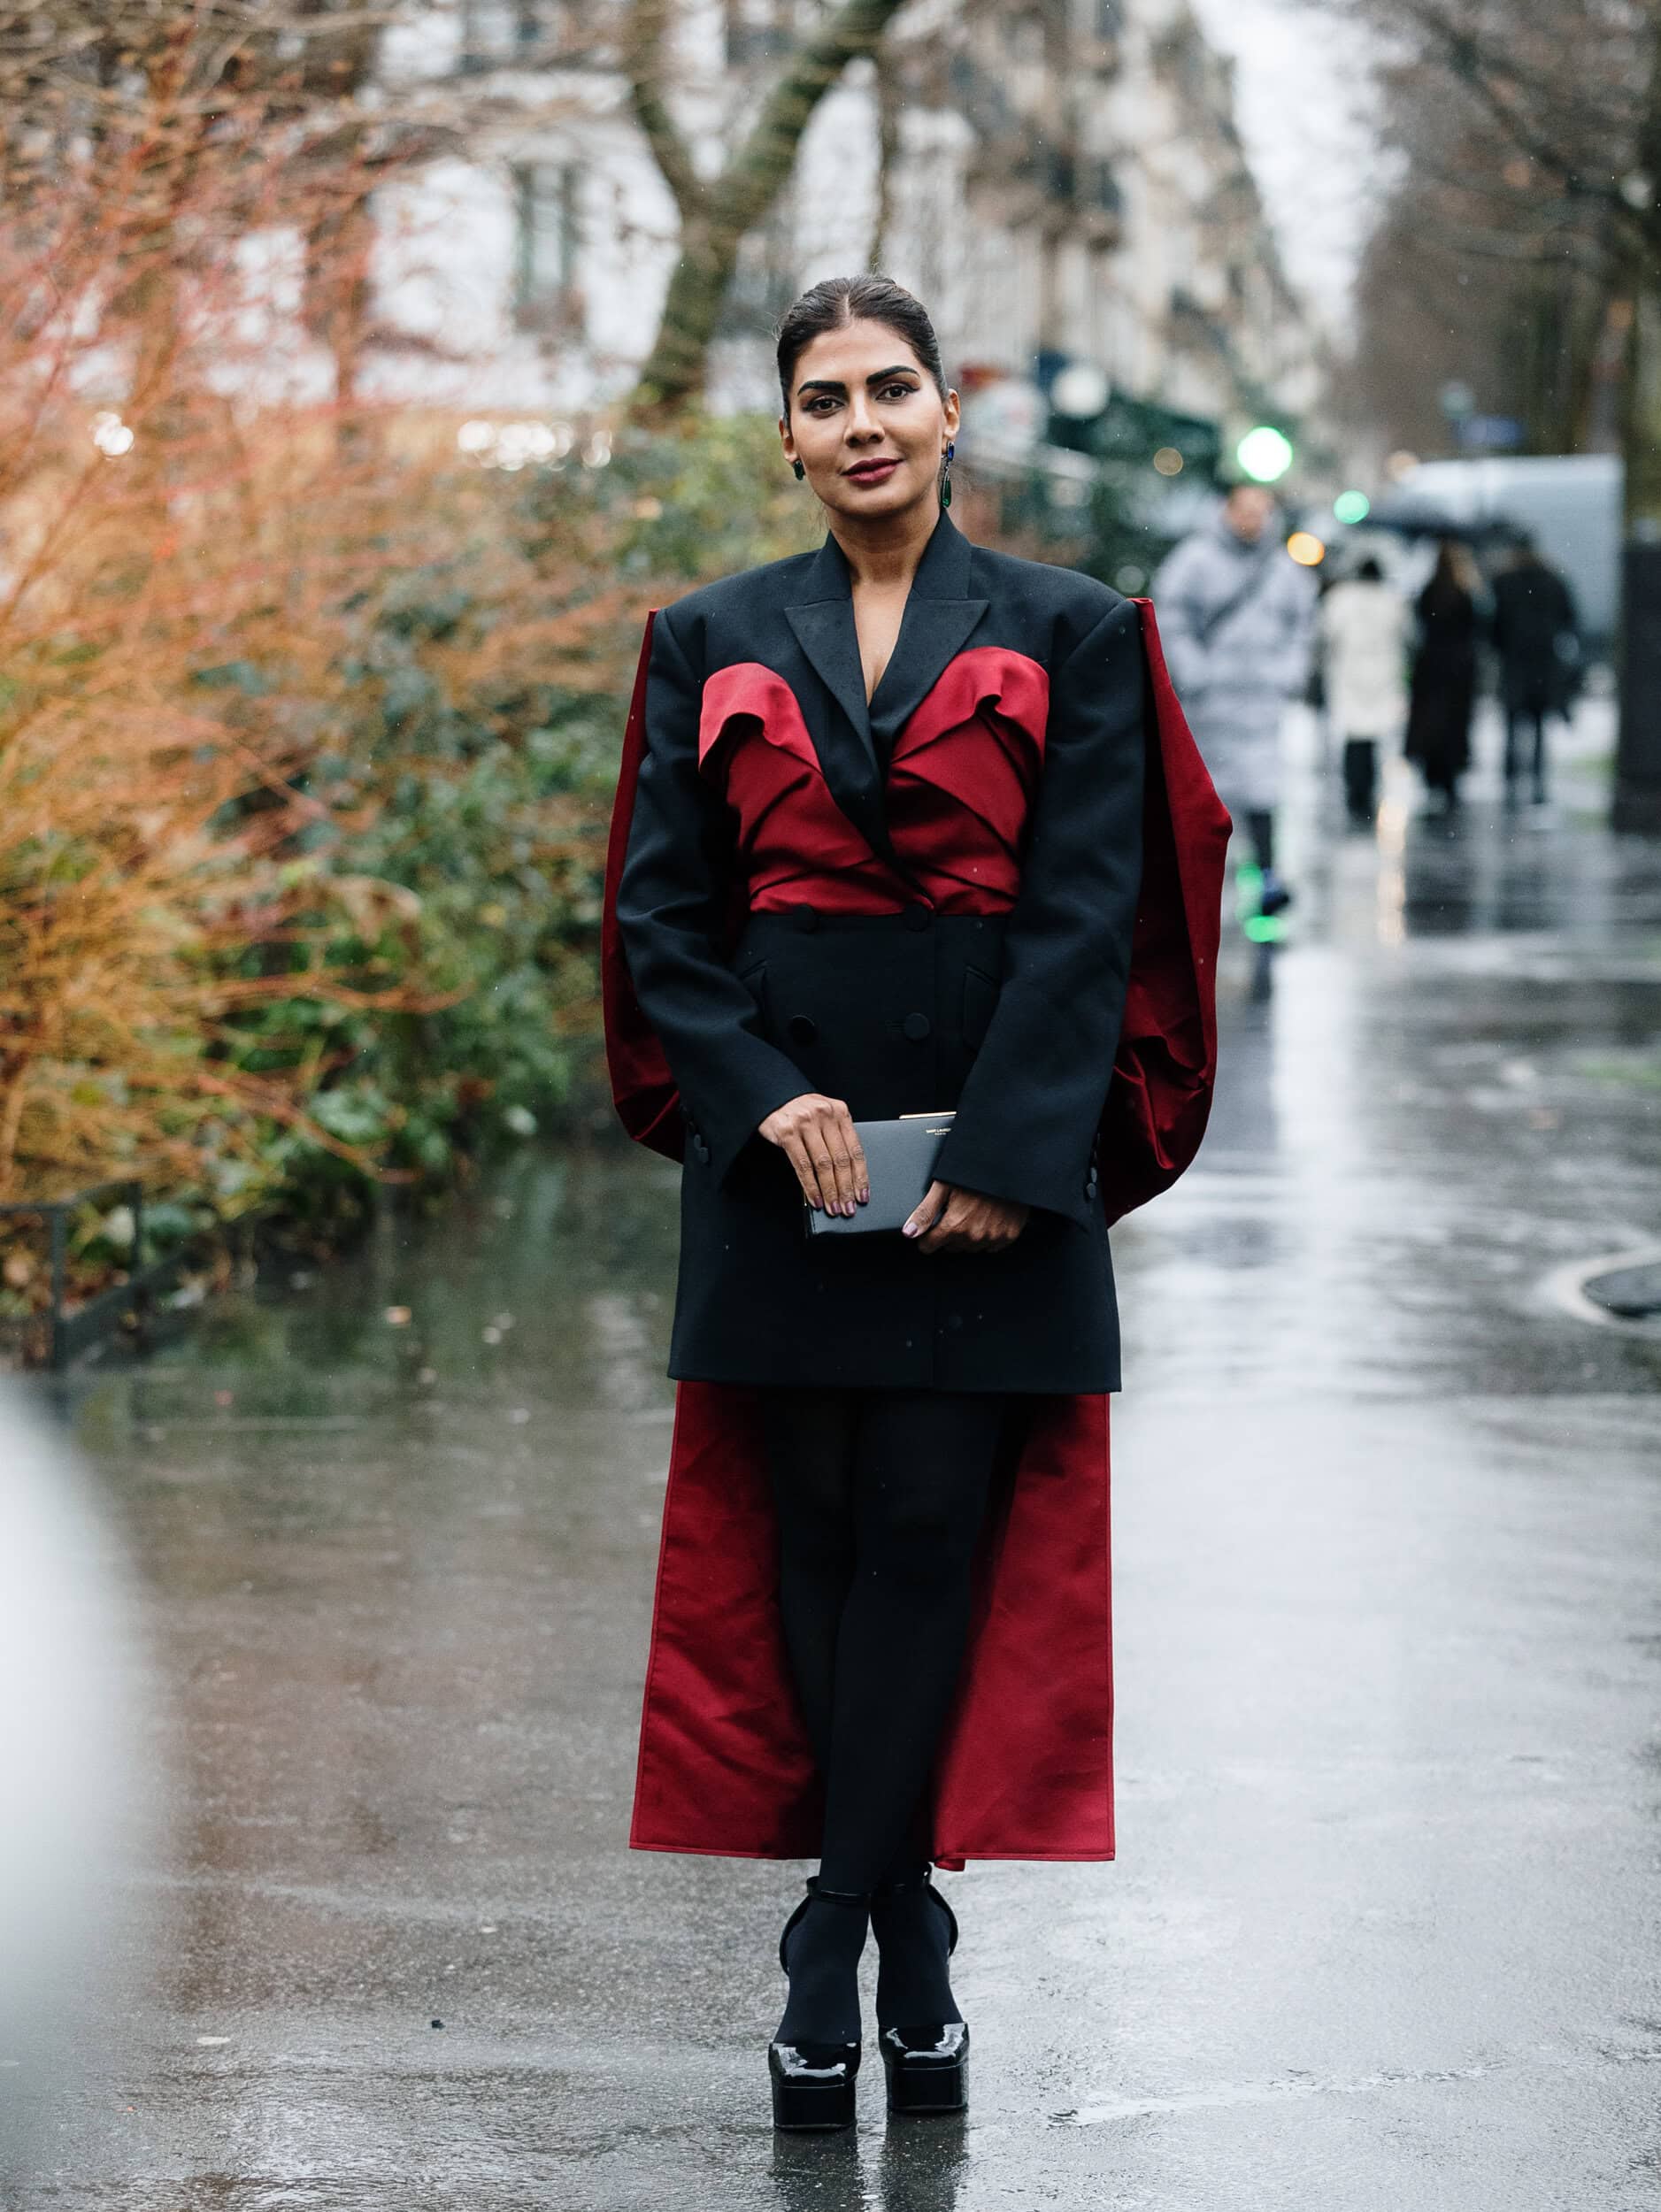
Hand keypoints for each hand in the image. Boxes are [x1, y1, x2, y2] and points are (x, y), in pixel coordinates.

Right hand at [759, 1093, 868, 1216]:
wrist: (771, 1094)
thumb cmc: (801, 1110)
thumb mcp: (825, 1116)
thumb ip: (837, 1137)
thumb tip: (847, 1176)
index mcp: (840, 1112)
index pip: (855, 1150)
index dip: (860, 1176)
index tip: (862, 1195)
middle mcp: (825, 1115)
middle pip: (841, 1160)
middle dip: (846, 1188)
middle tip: (848, 1208)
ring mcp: (806, 1123)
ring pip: (823, 1165)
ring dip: (830, 1191)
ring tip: (833, 1207)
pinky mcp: (787, 1133)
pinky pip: (802, 1165)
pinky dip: (810, 1186)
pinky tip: (815, 1198)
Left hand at [902, 1180, 1027, 1254]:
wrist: (1008, 1165)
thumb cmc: (973, 1171)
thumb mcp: (943, 1186)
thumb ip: (925, 1212)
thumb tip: (908, 1233)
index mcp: (955, 1225)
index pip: (929, 1246)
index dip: (927, 1236)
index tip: (932, 1226)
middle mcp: (973, 1236)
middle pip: (950, 1246)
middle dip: (949, 1233)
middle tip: (956, 1210)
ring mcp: (992, 1237)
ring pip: (970, 1247)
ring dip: (968, 1235)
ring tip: (972, 1212)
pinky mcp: (1008, 1235)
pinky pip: (991, 1245)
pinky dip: (987, 1235)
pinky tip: (988, 1217)